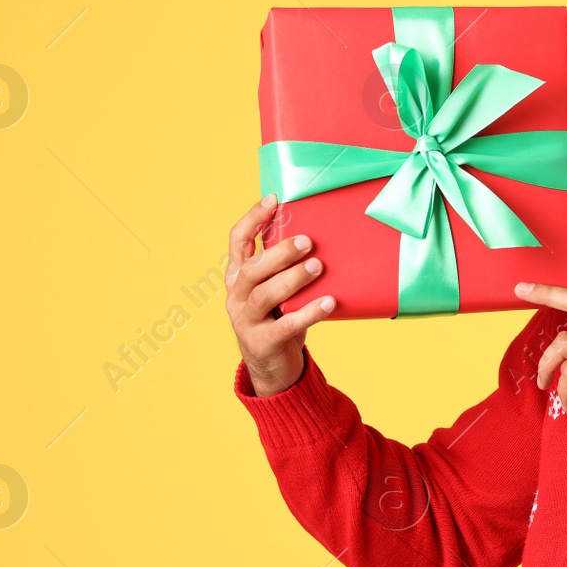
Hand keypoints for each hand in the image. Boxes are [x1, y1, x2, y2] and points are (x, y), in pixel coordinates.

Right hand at [225, 195, 336, 396]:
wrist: (272, 367)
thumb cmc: (280, 317)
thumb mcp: (278, 290)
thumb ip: (285, 267)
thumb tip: (319, 233)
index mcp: (238, 276)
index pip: (237, 241)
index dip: (252, 219)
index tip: (273, 200)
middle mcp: (237, 296)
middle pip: (252, 268)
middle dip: (279, 253)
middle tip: (307, 241)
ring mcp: (246, 321)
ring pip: (265, 295)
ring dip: (293, 279)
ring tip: (318, 267)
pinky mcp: (263, 343)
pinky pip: (286, 324)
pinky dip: (309, 312)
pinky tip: (329, 302)